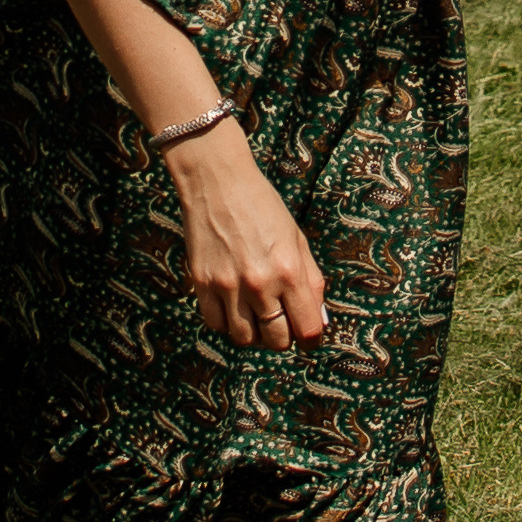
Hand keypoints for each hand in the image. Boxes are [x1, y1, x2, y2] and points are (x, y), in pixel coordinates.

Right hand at [160, 120, 326, 349]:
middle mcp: (259, 283)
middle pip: (276, 340)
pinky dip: (226, 322)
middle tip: (280, 319)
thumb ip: (312, 282)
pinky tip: (233, 304)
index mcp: (289, 270)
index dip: (311, 338)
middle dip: (283, 335)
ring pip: (244, 339)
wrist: (218, 181)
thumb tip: (319, 321)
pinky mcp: (202, 283)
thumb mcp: (297, 239)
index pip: (307, 330)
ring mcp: (228, 285)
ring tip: (255, 312)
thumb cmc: (263, 207)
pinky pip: (216, 324)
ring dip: (254, 332)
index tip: (307, 333)